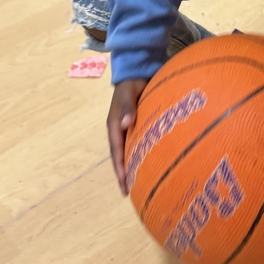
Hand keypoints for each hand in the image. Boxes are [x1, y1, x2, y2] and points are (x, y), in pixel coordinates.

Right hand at [107, 79, 148, 193]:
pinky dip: (140, 156)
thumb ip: (127, 106)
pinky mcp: (136, 126)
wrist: (137, 71)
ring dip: (131, 167)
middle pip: (120, 156)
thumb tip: (125, 124)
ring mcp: (126, 128)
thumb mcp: (129, 92)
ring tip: (139, 184)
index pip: (116, 151)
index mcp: (114, 124)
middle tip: (131, 192)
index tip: (125, 184)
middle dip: (124, 174)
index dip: (120, 168)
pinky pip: (137, 144)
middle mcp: (118, 129)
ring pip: (128, 152)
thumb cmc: (132, 82)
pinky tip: (149, 164)